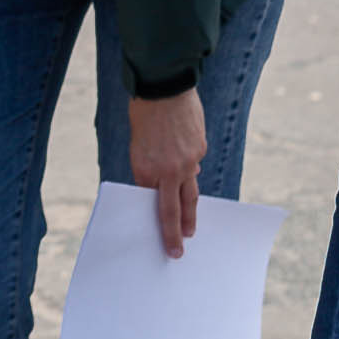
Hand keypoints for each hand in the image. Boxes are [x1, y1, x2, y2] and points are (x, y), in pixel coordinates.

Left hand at [127, 89, 208, 257]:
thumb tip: (162, 185)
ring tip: (191, 229)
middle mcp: (169, 171)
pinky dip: (189, 169)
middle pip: (175, 209)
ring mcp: (188, 162)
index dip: (160, 223)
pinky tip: (186, 164)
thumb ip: (149, 169)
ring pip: (190, 192)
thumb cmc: (144, 115)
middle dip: (177, 232)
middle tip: (179, 250)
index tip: (166, 242)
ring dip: (190, 212)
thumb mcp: (138, 146)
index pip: (152, 204)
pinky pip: (194, 165)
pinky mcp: (200, 149)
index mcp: (146, 170)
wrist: (163, 88)